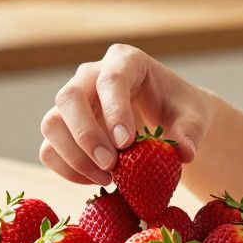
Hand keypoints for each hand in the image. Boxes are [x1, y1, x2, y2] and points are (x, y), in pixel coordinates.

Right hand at [39, 44, 213, 185]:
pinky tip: (96, 181)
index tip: (126, 143)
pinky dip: (67, 169)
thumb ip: (189, 132)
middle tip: (111, 165)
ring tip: (108, 178)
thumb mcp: (193, 117)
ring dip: (74, 157)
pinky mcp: (64, 127)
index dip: (114, 110)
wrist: (167, 118)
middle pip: (69, 97)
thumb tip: (184, 152)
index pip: (111, 79)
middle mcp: (91, 75)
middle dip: (87, 135)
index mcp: (125, 61)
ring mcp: (73, 101)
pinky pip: (49, 149)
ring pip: (52, 124)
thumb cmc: (179, 110)